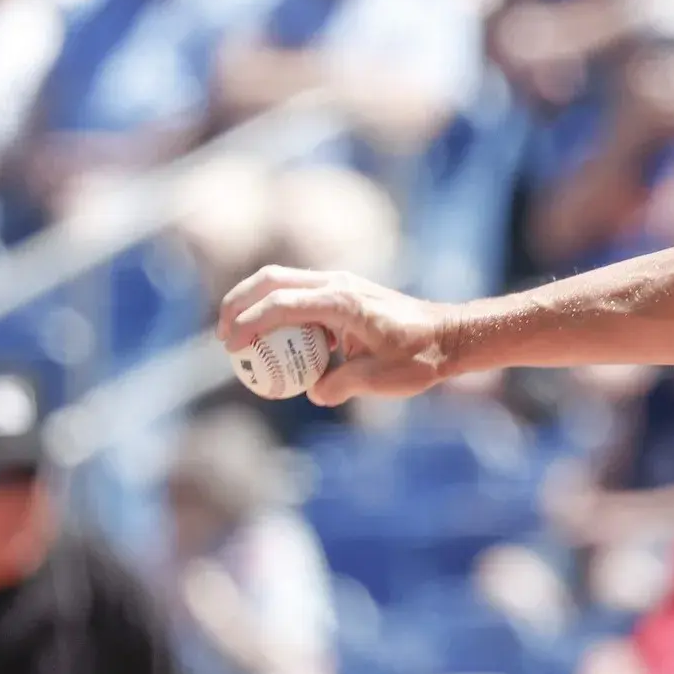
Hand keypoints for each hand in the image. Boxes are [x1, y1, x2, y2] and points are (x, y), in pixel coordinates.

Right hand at [219, 266, 456, 405]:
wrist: (451, 335)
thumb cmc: (421, 357)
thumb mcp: (380, 379)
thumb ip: (340, 385)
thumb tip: (312, 393)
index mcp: (343, 302)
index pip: (280, 304)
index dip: (248, 324)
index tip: (230, 347)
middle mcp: (338, 284)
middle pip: (271, 280)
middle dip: (238, 302)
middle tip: (222, 335)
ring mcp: (341, 283)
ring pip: (283, 281)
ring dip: (256, 303)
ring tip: (238, 336)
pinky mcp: (345, 290)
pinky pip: (301, 294)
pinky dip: (280, 310)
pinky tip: (277, 342)